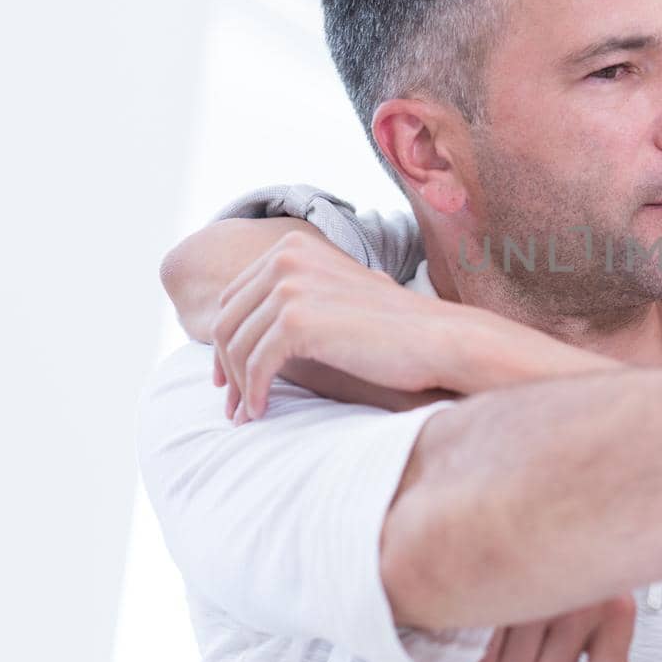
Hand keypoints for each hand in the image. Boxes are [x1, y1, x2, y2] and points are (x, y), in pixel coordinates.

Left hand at [209, 230, 479, 421]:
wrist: (435, 340)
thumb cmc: (392, 327)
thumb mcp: (336, 294)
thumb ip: (297, 295)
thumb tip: (251, 327)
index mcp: (292, 246)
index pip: (234, 297)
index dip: (226, 340)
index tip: (229, 376)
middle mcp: (286, 258)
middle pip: (227, 321)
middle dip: (226, 368)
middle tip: (231, 405)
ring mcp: (290, 287)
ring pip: (236, 346)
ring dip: (239, 388)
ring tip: (247, 415)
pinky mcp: (297, 321)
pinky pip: (255, 365)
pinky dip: (254, 394)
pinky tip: (261, 412)